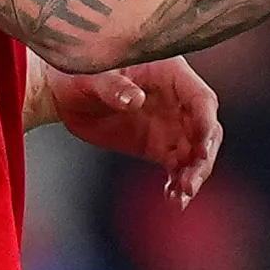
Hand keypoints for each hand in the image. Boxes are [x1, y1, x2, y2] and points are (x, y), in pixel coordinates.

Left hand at [43, 55, 223, 202]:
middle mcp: (177, 100)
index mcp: (170, 74)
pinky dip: (178, 183)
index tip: (200, 147)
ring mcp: (170, 125)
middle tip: (191, 182)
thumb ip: (113, 87)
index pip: (201, 99)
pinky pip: (176, 167)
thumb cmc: (80, 70)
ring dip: (193, 175)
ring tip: (181, 196)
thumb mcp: (92, 75)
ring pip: (194, 152)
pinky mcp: (158, 146)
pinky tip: (174, 199)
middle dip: (203, 157)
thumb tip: (135, 100)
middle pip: (205, 130)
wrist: (64, 92)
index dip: (205, 123)